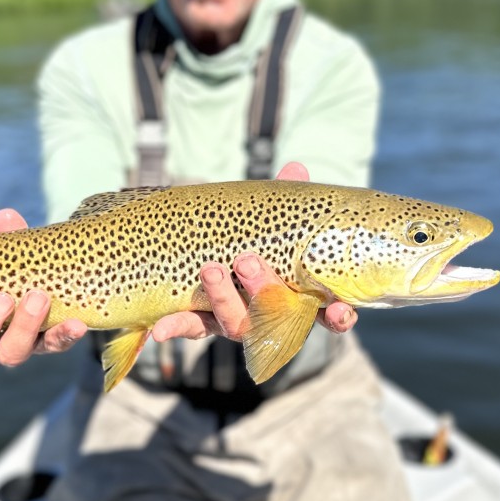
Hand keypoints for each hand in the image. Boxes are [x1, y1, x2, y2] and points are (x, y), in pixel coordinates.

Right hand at [0, 208, 87, 366]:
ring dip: (22, 327)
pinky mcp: (45, 346)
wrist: (56, 279)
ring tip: (38, 297)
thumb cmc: (16, 265)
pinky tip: (75, 323)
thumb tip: (6, 217)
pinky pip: (53, 346)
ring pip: (8, 354)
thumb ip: (5, 238)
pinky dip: (63, 336)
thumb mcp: (9, 250)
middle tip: (1, 299)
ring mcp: (13, 344)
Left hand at [151, 162, 357, 344]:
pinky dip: (176, 328)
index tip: (341, 309)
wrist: (214, 253)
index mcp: (299, 296)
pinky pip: (191, 328)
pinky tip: (158, 331)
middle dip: (262, 290)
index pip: (328, 315)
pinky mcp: (203, 322)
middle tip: (247, 262)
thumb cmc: (262, 241)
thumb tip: (294, 169)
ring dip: (224, 299)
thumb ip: (287, 202)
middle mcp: (270, 317)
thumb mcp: (274, 220)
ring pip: (235, 323)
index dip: (337, 316)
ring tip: (210, 270)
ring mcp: (238, 322)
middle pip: (273, 316)